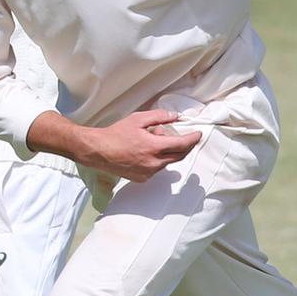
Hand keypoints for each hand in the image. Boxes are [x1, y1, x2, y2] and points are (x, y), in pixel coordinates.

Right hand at [80, 110, 201, 181]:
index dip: (193, 139)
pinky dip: (158, 159)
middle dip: (184, 146)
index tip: (198, 134)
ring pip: (168, 161)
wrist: (98, 151)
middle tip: (183, 136)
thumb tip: (175, 117)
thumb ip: (159, 117)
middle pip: (179, 155)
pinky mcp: (142, 178)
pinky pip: (157, 168)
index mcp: (154, 147)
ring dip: (168, 151)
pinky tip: (145, 151)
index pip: (182, 144)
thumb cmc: (115, 135)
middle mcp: (154, 162)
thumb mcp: (138, 120)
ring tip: (153, 140)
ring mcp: (148, 172)